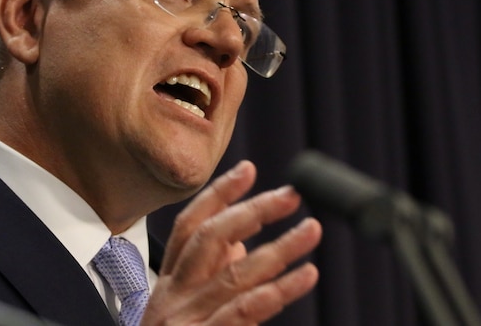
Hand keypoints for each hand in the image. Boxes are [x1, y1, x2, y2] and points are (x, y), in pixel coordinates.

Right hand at [142, 160, 321, 324]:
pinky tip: (306, 275)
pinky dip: (280, 290)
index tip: (249, 169)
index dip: (219, 195)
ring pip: (237, 273)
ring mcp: (187, 321)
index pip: (189, 227)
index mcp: (167, 285)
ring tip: (312, 230)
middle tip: (292, 196)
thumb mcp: (182, 312)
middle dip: (253, 211)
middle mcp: (173, 298)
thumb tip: (244, 241)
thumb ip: (209, 276)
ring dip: (280, 248)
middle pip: (211, 239)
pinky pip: (247, 311)